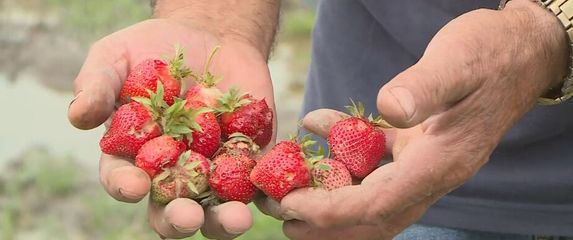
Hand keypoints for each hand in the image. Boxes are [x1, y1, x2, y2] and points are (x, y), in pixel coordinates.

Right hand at [67, 18, 274, 238]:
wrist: (209, 36)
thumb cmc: (154, 49)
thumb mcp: (116, 58)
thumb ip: (97, 85)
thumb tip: (79, 116)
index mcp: (134, 155)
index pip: (123, 179)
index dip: (125, 185)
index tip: (133, 185)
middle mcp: (172, 171)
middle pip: (172, 208)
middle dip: (179, 219)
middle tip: (187, 218)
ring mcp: (213, 168)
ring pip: (217, 207)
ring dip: (225, 219)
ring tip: (237, 218)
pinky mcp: (249, 158)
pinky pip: (257, 183)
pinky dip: (264, 194)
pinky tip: (272, 196)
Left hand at [260, 1, 568, 238]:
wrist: (519, 52)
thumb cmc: (490, 54)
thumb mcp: (457, 63)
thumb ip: (425, 87)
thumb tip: (391, 107)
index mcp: (441, 163)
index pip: (378, 203)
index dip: (331, 210)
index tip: (290, 204)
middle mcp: (433, 172)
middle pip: (373, 218)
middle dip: (325, 224)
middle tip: (279, 214)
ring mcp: (425, 163)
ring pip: (372, 198)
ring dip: (330, 201)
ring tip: (288, 194)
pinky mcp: (417, 146)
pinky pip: (376, 162)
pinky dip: (344, 154)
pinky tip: (317, 126)